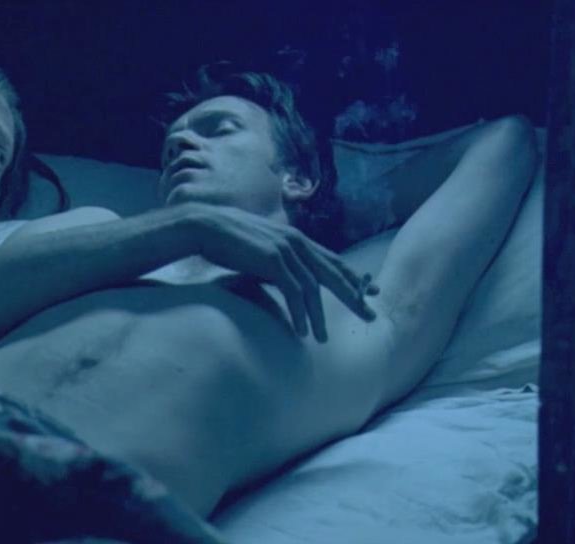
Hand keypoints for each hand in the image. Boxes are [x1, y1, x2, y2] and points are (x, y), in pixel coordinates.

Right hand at [182, 203, 379, 341]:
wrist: (204, 226)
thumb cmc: (227, 240)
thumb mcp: (260, 247)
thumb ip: (277, 259)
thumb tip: (285, 278)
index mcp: (295, 237)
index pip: (331, 260)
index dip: (352, 276)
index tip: (370, 291)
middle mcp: (296, 241)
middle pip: (333, 273)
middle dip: (354, 296)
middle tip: (370, 316)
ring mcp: (286, 249)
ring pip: (314, 287)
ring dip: (319, 316)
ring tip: (323, 339)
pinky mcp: (273, 259)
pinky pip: (294, 292)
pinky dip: (300, 313)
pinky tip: (301, 331)